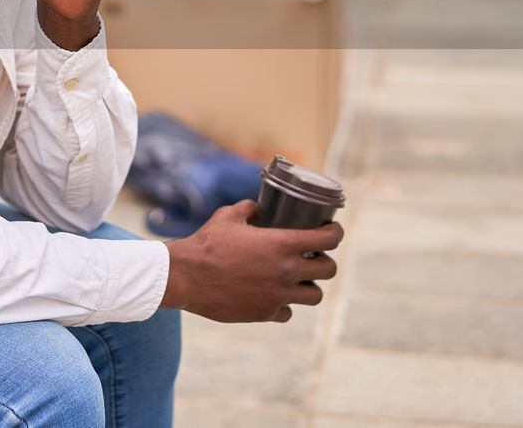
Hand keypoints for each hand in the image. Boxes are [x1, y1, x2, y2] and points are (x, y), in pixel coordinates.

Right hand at [160, 200, 342, 322]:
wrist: (186, 277)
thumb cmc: (206, 243)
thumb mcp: (227, 216)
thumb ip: (248, 209)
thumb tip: (257, 208)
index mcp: (281, 244)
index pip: (328, 240)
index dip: (336, 233)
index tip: (333, 231)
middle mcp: (286, 271)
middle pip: (329, 270)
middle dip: (325, 262)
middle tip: (316, 257)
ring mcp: (278, 295)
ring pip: (314, 295)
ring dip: (309, 286)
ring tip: (299, 281)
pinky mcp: (265, 313)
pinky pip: (288, 312)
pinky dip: (284, 305)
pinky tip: (273, 298)